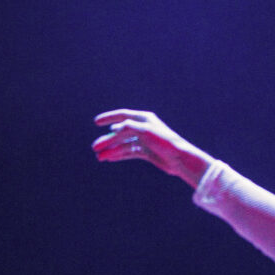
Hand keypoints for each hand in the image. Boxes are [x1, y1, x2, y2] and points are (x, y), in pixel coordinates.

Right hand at [92, 109, 211, 186]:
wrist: (179, 158)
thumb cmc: (165, 142)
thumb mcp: (145, 131)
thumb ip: (128, 127)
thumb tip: (113, 128)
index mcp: (144, 118)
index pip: (122, 115)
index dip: (108, 118)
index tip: (96, 122)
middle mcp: (143, 128)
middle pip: (120, 133)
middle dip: (107, 140)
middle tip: (95, 148)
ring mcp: (144, 141)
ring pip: (123, 144)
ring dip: (111, 150)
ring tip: (100, 157)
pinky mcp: (147, 152)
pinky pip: (129, 152)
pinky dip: (119, 155)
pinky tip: (110, 158)